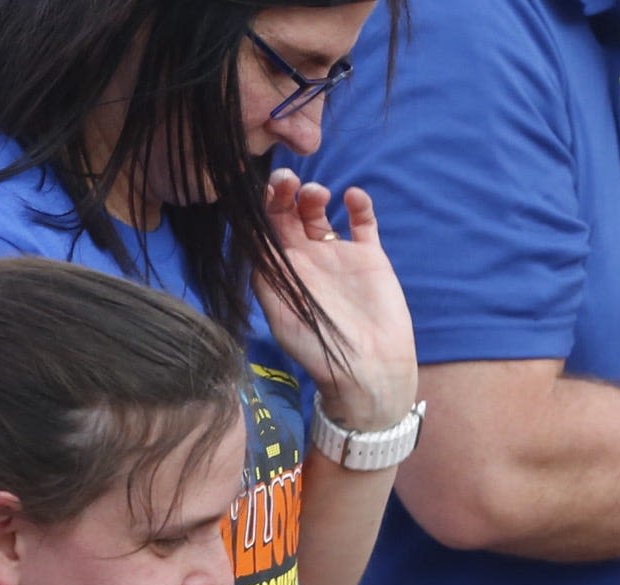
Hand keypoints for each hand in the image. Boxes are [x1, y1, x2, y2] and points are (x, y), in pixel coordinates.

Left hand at [260, 173, 417, 433]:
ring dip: (315, 194)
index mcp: (282, 271)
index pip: (266, 228)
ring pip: (320, 212)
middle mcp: (307, 259)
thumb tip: (249, 238)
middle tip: (289, 180)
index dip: (262, 205)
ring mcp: (338, 255)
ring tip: (317, 194)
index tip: (265, 190)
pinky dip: (359, 204)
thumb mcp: (280, 315)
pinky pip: (363, 222)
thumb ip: (265, 276)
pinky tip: (353, 197)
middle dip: (285, 191)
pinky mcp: (369, 256)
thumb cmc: (319, 349)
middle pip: (289, 213)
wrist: (369, 370)